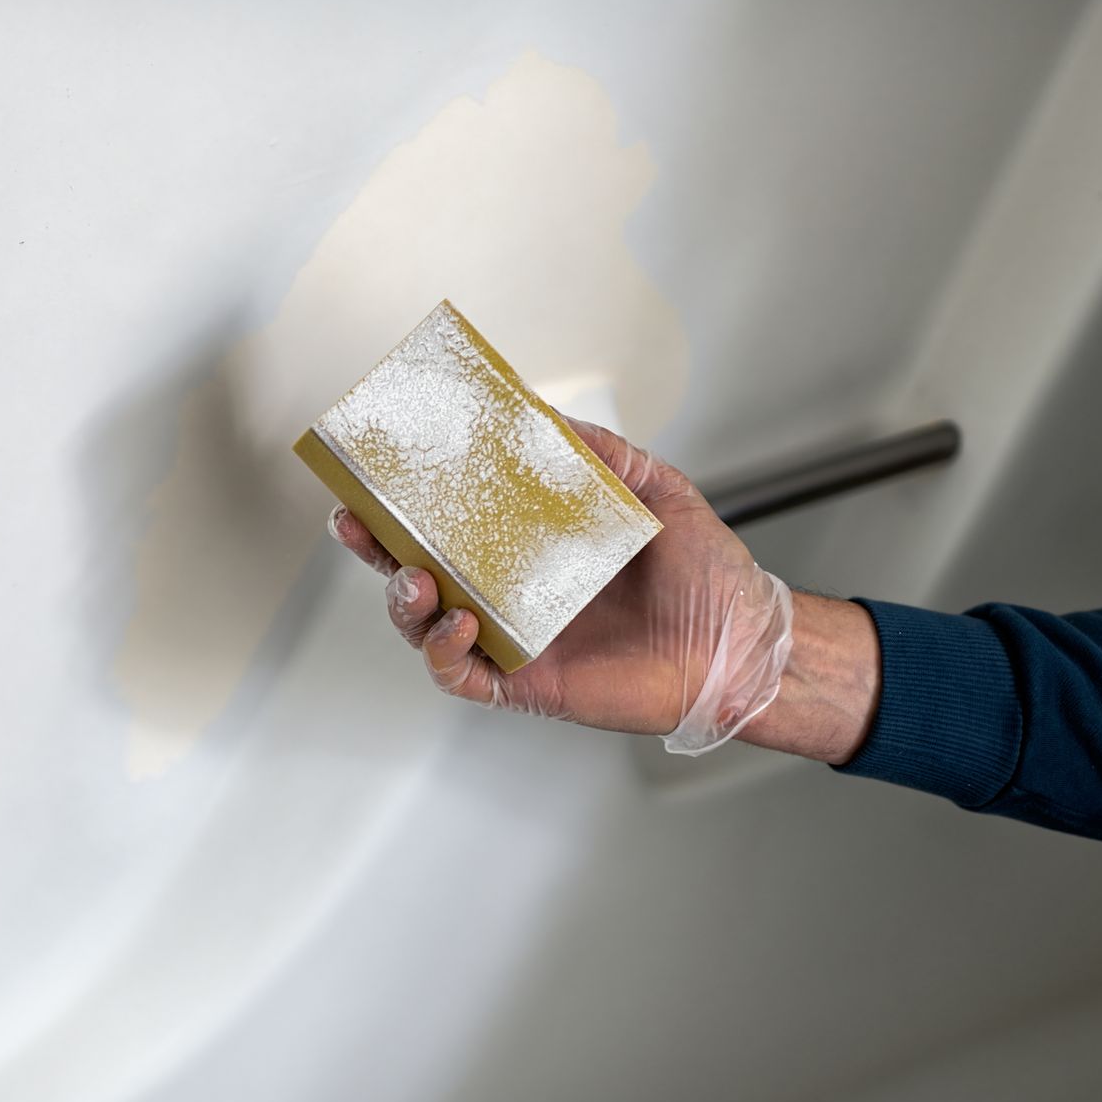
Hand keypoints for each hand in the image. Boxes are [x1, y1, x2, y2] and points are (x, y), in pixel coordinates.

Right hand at [327, 416, 797, 751]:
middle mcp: (514, 596)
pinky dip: (447, 655)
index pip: (454, 524)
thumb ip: (602, 454)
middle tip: (355, 521)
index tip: (374, 477)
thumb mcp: (656, 492)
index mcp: (533, 549)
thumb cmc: (709, 576)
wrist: (746, 645)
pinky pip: (464, 678)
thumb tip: (547, 415)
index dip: (406, 505)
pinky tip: (458, 627)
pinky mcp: (528, 685)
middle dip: (376, 551)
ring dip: (405, 604)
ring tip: (416, 581)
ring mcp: (516, 641)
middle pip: (419, 574)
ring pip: (427, 629)